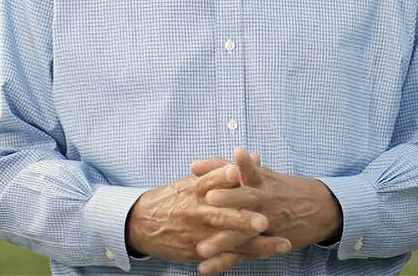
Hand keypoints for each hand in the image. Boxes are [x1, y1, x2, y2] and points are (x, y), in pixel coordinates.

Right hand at [126, 163, 286, 268]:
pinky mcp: (194, 250)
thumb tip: (253, 156)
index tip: (242, 171)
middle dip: (243, 219)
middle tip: (264, 220)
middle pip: (222, 214)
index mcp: (196, 189)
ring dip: (250, 242)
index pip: (213, 180)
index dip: (228, 175)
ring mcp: (196, 233)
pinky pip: (220, 256)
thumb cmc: (172, 198)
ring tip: (276, 243)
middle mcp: (196, 211)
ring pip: (225, 239)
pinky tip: (258, 260)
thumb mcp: (191, 181)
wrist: (140, 223)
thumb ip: (221, 171)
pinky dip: (237, 258)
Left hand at [193, 149, 341, 256]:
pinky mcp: (265, 245)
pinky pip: (243, 255)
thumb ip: (222, 168)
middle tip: (209, 199)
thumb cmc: (280, 188)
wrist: (319, 208)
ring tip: (202, 248)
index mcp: (260, 182)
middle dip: (229, 200)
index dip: (235, 167)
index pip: (246, 172)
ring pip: (243, 233)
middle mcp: (264, 202)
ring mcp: (267, 225)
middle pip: (246, 200)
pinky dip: (224, 262)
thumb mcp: (257, 173)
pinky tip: (206, 269)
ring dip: (223, 241)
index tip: (224, 160)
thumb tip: (192, 166)